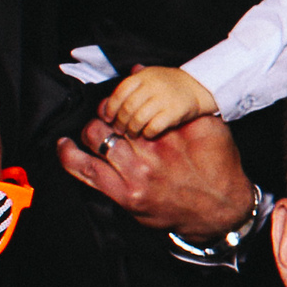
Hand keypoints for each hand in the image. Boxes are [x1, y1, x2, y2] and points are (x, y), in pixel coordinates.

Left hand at [59, 113, 253, 237]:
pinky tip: (64, 146)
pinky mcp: (125, 196)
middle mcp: (150, 152)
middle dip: (105, 115)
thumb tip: (147, 76)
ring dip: (90, 131)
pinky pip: (87, 172)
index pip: (131, 105)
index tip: (120, 104)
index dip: (119, 101)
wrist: (221, 209)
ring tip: (92, 130)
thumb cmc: (218, 168)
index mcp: (169, 132)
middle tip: (108, 118)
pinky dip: (70, 156)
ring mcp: (135, 176)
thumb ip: (183, 106)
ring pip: (96, 141)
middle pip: (111, 120)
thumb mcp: (211, 129)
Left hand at [99, 66, 218, 139]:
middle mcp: (153, 85)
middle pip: (128, 107)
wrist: (200, 87)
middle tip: (119, 129)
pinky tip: (148, 133)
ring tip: (132, 133)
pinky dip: (148, 133)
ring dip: (132, 129)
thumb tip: (105, 104)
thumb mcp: (150, 77)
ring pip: (138, 118)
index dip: (110, 107)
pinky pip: (154, 126)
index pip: (120, 92)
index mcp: (144, 76)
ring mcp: (165, 98)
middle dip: (120, 122)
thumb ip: (130, 87)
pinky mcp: (175, 111)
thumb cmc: (171, 85)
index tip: (108, 118)